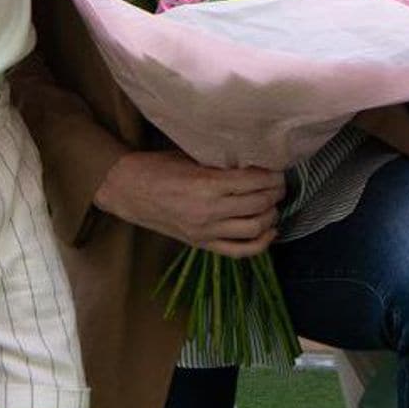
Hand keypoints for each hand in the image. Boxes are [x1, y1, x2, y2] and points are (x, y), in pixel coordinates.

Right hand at [94, 150, 286, 257]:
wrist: (128, 190)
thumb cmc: (159, 167)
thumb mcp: (192, 156)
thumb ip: (222, 162)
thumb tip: (255, 161)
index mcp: (207, 184)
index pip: (255, 182)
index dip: (274, 175)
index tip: (279, 169)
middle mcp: (209, 211)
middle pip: (260, 204)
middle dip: (276, 192)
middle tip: (280, 183)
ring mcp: (206, 231)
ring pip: (255, 228)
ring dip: (271, 215)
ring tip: (273, 203)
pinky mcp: (202, 245)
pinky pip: (240, 251)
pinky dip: (261, 243)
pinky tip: (270, 230)